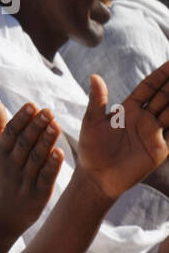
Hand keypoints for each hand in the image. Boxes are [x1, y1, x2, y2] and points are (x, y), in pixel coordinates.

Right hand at [0, 101, 62, 239]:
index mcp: (0, 156)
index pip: (10, 134)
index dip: (20, 119)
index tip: (32, 106)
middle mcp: (10, 167)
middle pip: (23, 143)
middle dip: (35, 127)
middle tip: (48, 111)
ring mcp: (23, 181)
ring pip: (35, 159)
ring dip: (45, 142)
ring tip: (56, 125)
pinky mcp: (37, 194)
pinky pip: (45, 178)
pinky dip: (51, 166)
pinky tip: (60, 153)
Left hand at [76, 64, 168, 200]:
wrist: (96, 176)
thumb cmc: (91, 148)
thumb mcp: (91, 122)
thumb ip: (97, 100)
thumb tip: (94, 76)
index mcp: (128, 109)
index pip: (149, 87)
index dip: (160, 75)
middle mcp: (145, 119)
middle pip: (165, 96)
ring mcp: (154, 133)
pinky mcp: (160, 149)